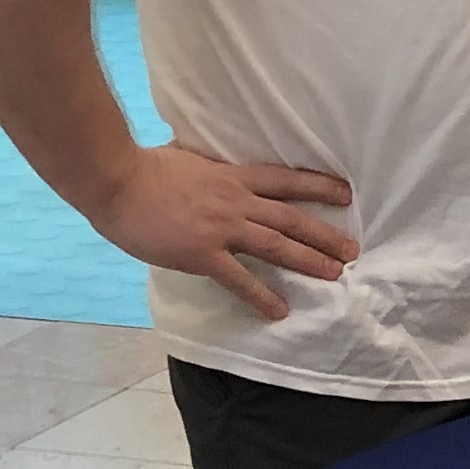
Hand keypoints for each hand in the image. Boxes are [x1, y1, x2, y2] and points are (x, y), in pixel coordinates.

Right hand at [87, 145, 357, 322]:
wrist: (116, 181)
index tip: (345, 193)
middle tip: (353, 250)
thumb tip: (209, 163)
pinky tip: (279, 311)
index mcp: (232, 176)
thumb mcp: (187, 157)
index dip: (318, 186)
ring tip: (336, 274)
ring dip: (309, 261)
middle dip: (325, 234)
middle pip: (291, 218)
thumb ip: (207, 166)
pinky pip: (239, 280)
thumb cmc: (143, 167)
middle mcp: (236, 201)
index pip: (285, 180)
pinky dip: (262, 296)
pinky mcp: (203, 254)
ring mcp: (222, 228)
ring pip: (276, 245)